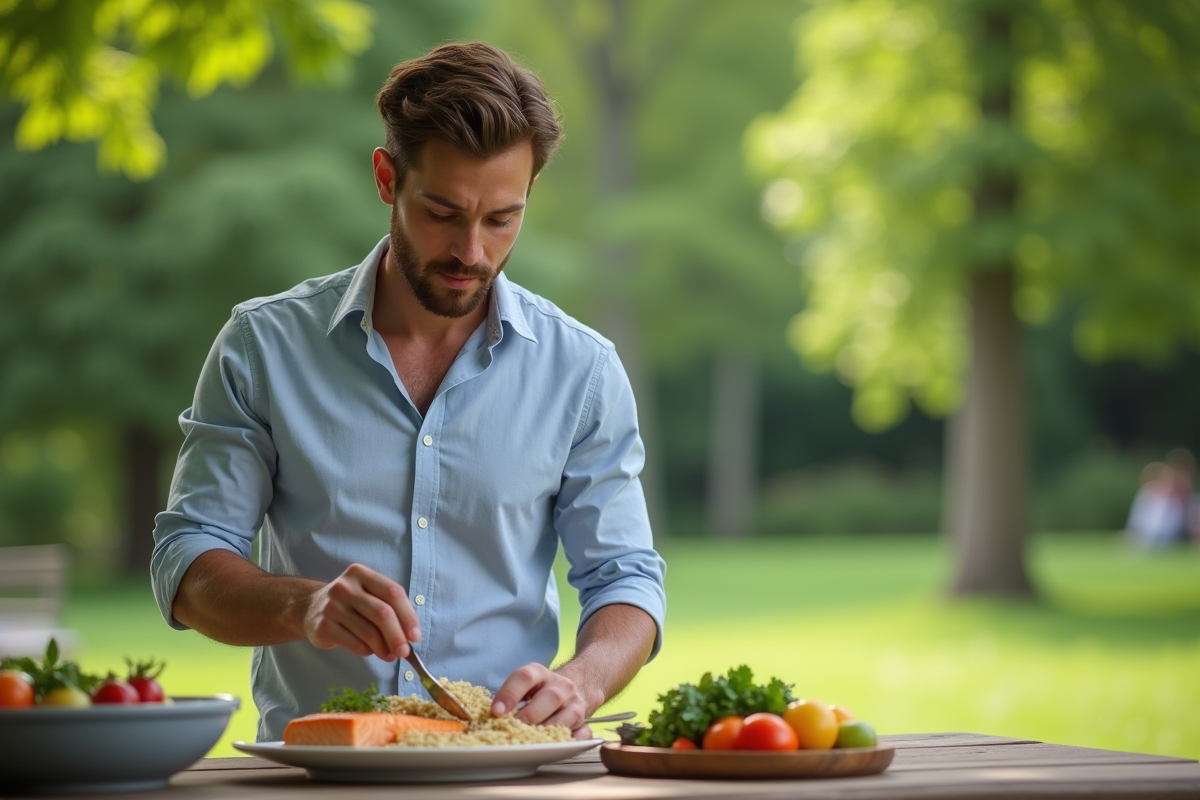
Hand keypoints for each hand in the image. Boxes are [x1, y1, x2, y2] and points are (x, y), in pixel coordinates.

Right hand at [303, 563, 420, 660]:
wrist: (311, 608)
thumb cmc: (350, 603)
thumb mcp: (368, 594)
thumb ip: (390, 609)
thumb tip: (410, 637)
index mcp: (361, 574)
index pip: (393, 593)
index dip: (408, 616)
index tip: (415, 636)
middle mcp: (345, 587)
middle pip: (382, 613)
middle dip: (397, 636)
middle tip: (404, 652)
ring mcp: (332, 606)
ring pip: (368, 632)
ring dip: (384, 648)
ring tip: (389, 655)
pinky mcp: (323, 626)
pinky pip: (354, 643)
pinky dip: (368, 651)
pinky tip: (371, 652)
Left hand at [492, 663, 594, 739]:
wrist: (571, 687)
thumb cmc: (539, 692)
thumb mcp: (524, 687)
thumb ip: (510, 699)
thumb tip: (488, 719)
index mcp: (540, 674)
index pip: (524, 677)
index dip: (509, 693)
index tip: (496, 711)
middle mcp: (561, 685)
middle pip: (550, 697)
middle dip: (530, 715)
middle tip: (514, 729)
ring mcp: (576, 702)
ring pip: (568, 716)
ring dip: (549, 730)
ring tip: (532, 741)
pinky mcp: (584, 721)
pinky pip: (583, 732)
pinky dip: (573, 741)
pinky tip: (558, 746)